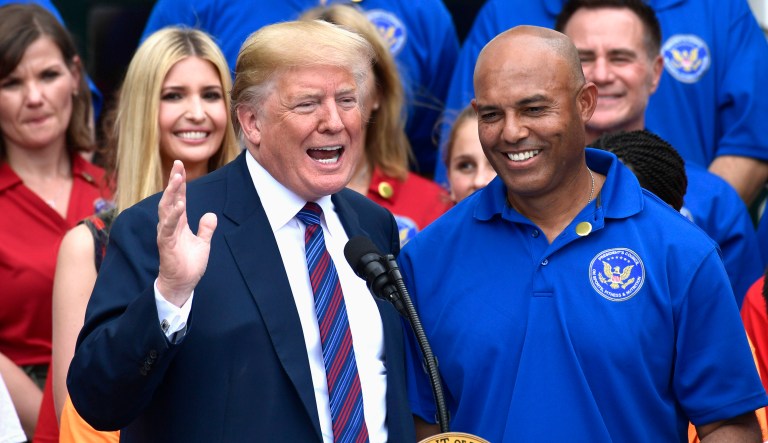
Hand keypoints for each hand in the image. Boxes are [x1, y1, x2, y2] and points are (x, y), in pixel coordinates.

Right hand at [156, 160, 216, 306]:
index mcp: (179, 223)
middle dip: (174, 181)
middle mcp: (170, 225)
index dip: (180, 183)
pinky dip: (173, 215)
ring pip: (167, 209)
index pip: (179, 198)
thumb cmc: (189, 264)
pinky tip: (180, 204)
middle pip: (171, 198)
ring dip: (172, 193)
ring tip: (177, 178)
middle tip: (178, 164)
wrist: (183, 284)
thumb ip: (206, 228)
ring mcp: (167, 233)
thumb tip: (211, 215)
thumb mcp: (202, 243)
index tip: (180, 166)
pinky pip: (168, 227)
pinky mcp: (166, 243)